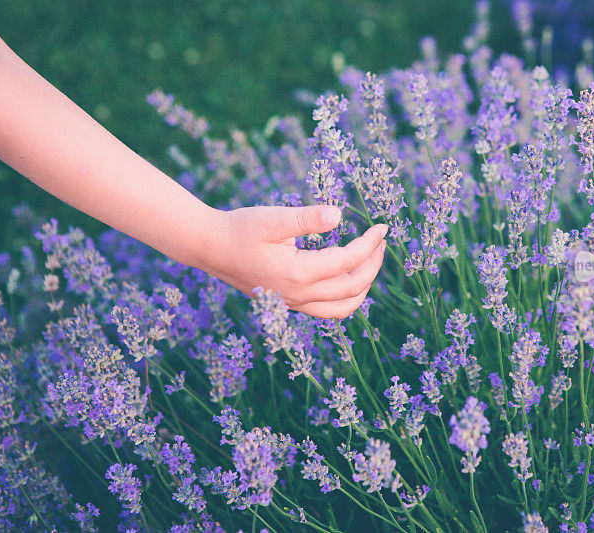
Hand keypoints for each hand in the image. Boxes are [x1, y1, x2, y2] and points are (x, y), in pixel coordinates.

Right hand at [203, 204, 387, 318]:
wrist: (210, 248)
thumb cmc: (240, 229)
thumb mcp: (273, 218)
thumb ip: (307, 218)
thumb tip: (339, 215)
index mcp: (298, 274)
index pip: (348, 261)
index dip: (370, 244)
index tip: (382, 227)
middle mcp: (299, 296)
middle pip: (353, 288)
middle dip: (373, 264)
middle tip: (381, 242)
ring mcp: (294, 304)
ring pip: (343, 308)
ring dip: (364, 286)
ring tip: (371, 261)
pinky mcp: (290, 304)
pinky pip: (328, 310)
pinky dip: (346, 298)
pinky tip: (349, 276)